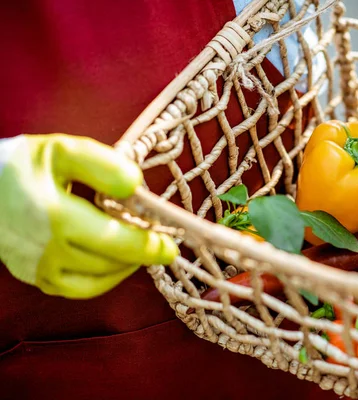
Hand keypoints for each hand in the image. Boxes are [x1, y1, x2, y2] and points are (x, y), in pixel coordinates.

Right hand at [0, 134, 178, 298]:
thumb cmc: (20, 166)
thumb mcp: (61, 150)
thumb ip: (101, 164)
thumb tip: (136, 185)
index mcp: (54, 216)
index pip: (114, 240)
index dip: (148, 245)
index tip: (171, 244)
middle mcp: (46, 251)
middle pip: (111, 261)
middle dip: (142, 253)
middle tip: (164, 243)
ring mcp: (39, 270)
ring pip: (99, 279)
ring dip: (127, 265)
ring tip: (141, 246)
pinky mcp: (37, 279)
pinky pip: (81, 289)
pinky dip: (106, 278)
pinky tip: (117, 260)